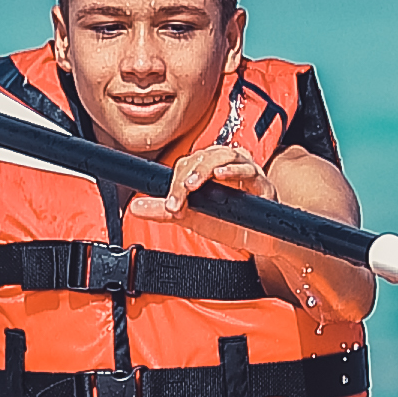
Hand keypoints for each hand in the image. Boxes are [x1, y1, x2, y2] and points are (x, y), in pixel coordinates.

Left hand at [140, 135, 275, 221]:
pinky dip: (234, 170)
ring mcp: (245, 171)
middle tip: (178, 199)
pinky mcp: (262, 183)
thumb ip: (165, 212)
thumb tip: (135, 208)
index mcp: (208, 170)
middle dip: (186, 177)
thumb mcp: (194, 218)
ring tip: (192, 184)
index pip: (186, 165)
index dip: (175, 182)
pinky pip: (249, 170)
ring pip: (224, 155)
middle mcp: (226, 165)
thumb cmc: (231, 223)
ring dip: (205, 168)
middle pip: (202, 157)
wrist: (261, 241)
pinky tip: (221, 175)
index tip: (171, 206)